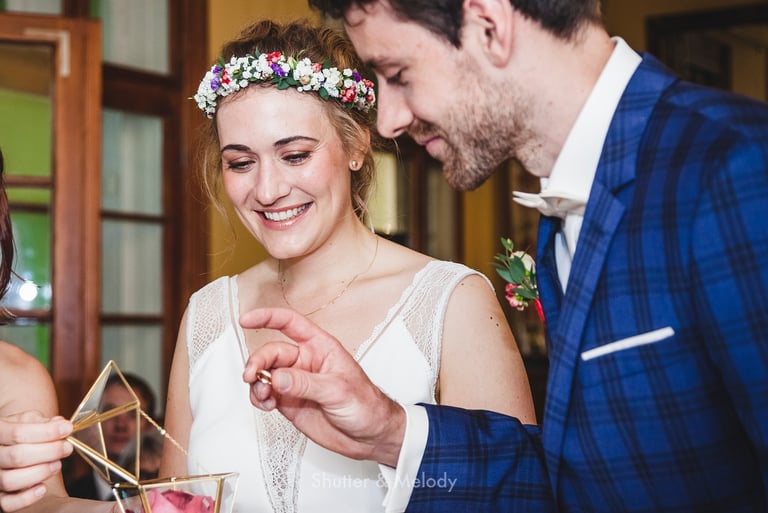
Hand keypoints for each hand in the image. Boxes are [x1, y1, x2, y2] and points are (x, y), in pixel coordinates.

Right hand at [0, 411, 72, 511]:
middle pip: (18, 456)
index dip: (47, 432)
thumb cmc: (16, 434)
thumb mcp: (24, 421)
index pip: (18, 433)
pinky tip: (42, 487)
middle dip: (49, 452)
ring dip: (41, 472)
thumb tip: (60, 423)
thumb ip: (41, 422)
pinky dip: (27, 498)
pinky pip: (7, 503)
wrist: (4, 447)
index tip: (67, 428)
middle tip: (66, 448)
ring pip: (11, 480)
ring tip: (57, 464)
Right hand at [241, 307, 404, 466]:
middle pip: (272, 352)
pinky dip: (259, 398)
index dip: (267, 318)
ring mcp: (295, 382)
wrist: (370, 436)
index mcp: (321, 347)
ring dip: (256, 382)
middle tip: (252, 376)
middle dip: (258, 363)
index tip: (247, 320)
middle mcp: (305, 362)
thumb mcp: (337, 390)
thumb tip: (277, 377)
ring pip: (265, 374)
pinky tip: (266, 404)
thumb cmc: (365, 405)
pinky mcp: (289, 402)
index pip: (290, 323)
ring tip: (263, 395)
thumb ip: (305, 383)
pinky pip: (265, 394)